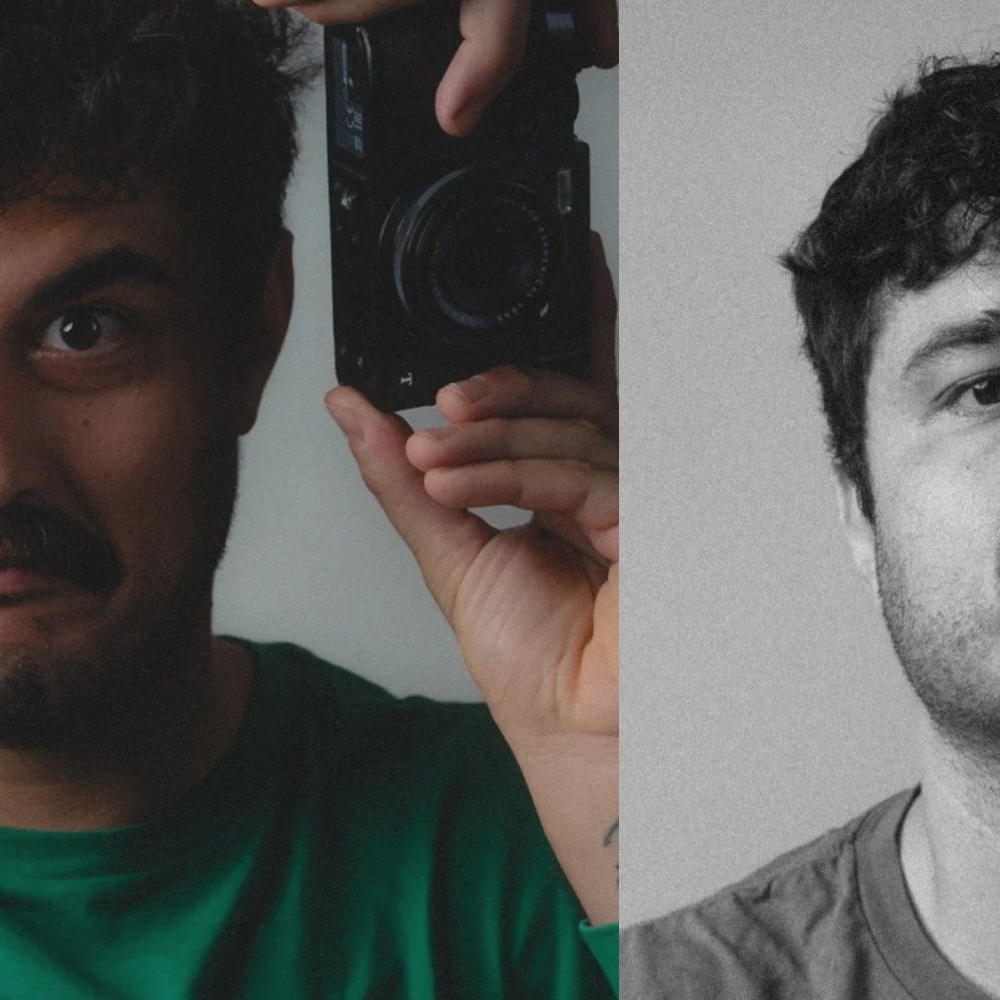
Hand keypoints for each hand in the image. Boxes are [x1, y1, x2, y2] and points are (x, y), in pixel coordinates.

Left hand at [330, 242, 616, 911]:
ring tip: (426, 464)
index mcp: (573, 482)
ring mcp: (638, 502)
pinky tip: (454, 483)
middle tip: (432, 408)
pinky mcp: (650, 529)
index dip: (567, 322)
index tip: (549, 268)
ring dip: (485, 443)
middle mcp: (613, 483)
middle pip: (566, 398)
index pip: (567, 388)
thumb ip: (403, 479)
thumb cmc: (532, 663)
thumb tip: (349, 407)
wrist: (566, 732)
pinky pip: (576, 474)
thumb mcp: (447, 554)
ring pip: (565, 430)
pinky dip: (507, 473)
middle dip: (496, 394)